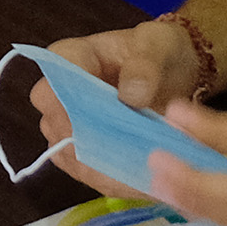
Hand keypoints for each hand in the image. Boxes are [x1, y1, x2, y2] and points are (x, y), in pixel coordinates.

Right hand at [24, 18, 208, 203]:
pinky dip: (110, 181)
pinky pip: (84, 173)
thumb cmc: (159, 53)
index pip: (55, 76)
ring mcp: (67, 126)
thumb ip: (145, 64)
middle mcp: (60, 94)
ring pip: (66, 153)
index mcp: (71, 57)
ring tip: (139, 170)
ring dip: (100, 166)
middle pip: (55, 122)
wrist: (171, 75)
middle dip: (90, 140)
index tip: (111, 112)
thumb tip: (130, 95)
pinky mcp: (81, 152)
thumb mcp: (160, 45)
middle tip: (129, 149)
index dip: (75, 98)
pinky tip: (138, 180)